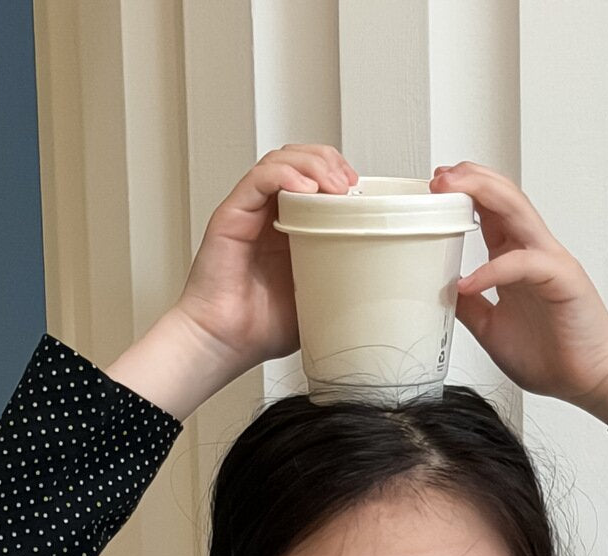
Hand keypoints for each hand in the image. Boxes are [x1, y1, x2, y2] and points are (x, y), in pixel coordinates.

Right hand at [175, 145, 357, 374]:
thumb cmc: (261, 328)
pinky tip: (305, 188)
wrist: (225, 343)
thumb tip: (383, 287)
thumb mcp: (320, 302)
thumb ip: (343, 284)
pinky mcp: (231, 214)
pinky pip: (258, 179)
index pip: (314, 179)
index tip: (363, 192)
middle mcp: (268, 214)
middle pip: (299, 160)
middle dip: (330, 161)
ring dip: (312, 163)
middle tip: (351, 183)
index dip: (339, 174)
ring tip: (334, 184)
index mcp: (290, 229)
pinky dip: (284, 174)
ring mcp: (250, 211)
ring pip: (280, 160)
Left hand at [430, 161, 607, 410]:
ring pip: (517, 210)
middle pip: (503, 196)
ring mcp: (550, 262)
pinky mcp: (563, 280)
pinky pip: (523, 264)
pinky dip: (492, 270)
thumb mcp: (492, 329)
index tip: (434, 187)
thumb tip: (441, 291)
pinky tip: (468, 282)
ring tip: (449, 192)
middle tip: (437, 178)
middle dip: (470, 178)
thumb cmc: (553, 356)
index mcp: (517, 259)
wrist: (590, 381)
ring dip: (482, 194)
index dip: (464, 191)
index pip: (491, 209)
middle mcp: (534, 252)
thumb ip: (470, 307)